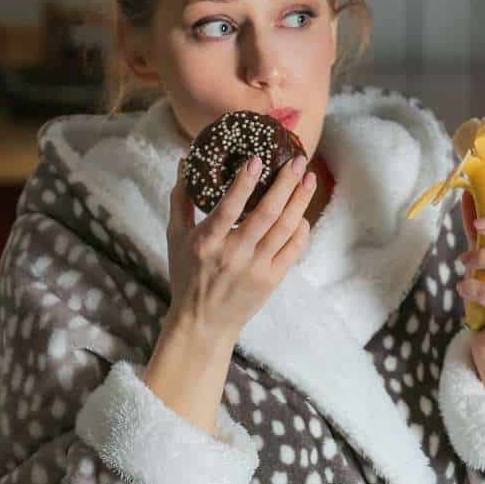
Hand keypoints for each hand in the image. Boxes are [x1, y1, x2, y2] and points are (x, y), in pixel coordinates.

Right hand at [165, 153, 315, 344]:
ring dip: (300, 201)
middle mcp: (233, 255)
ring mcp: (256, 269)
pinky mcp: (271, 280)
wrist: (204, 323)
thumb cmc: (187, 276)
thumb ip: (180, 200)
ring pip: (285, 229)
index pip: (228, 208)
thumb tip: (184, 163)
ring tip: (309, 179)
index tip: (257, 160)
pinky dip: (301, 229)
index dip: (244, 183)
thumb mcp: (175, 237)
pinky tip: (303, 214)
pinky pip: (294, 250)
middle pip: (267, 214)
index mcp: (207, 242)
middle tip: (298, 161)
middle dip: (286, 184)